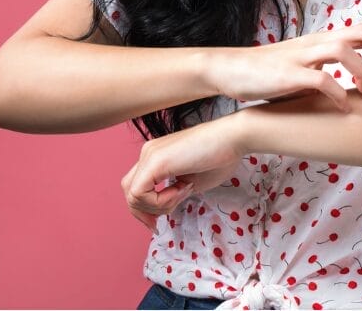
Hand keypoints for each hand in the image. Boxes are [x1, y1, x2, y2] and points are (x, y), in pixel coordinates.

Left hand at [120, 115, 245, 231]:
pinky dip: (159, 201)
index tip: (158, 223)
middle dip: (143, 213)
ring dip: (158, 206)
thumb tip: (164, 208)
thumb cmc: (220, 158)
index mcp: (155, 157)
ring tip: (184, 193)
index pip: (136, 187)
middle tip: (160, 223)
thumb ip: (173, 194)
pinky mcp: (155, 160)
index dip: (145, 209)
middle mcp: (148, 153)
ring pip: (132, 195)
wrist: (233, 138)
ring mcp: (149, 155)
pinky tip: (182, 190)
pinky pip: (140, 193)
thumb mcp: (191, 183)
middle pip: (128, 191)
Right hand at [206, 24, 361, 110]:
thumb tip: (357, 90)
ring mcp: (302, 56)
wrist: (231, 70)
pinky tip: (344, 109)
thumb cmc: (269, 73)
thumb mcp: (305, 67)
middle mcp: (316, 43)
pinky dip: (339, 94)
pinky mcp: (288, 74)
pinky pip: (321, 79)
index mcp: (323, 40)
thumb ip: (329, 71)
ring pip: (344, 50)